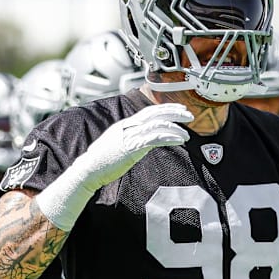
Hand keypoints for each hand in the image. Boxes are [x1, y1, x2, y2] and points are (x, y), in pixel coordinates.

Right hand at [76, 103, 192, 190]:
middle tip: (190, 115)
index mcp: (125, 124)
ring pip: (157, 125)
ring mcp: (129, 136)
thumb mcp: (118, 145)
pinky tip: (179, 141)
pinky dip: (169, 138)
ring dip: (175, 128)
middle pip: (155, 113)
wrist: (88, 170)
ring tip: (187, 135)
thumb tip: (145, 142)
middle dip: (174, 112)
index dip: (166, 108)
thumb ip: (132, 140)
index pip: (149, 111)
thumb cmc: (102, 161)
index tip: (179, 109)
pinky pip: (154, 138)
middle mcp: (128, 126)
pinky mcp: (131, 147)